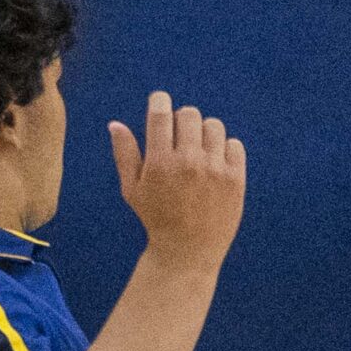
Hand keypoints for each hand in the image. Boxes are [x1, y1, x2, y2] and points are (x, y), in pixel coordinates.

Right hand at [109, 90, 245, 273]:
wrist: (188, 249)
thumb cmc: (156, 217)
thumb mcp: (132, 190)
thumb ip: (125, 155)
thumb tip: (115, 124)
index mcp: (159, 163)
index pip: (161, 114)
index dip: (159, 100)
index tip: (159, 100)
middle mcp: (188, 162)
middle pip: (189, 114)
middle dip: (181, 119)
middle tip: (177, 136)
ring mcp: (214, 168)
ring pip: (213, 125)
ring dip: (203, 133)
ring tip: (196, 151)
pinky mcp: (235, 177)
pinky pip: (233, 144)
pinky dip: (223, 149)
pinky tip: (212, 165)